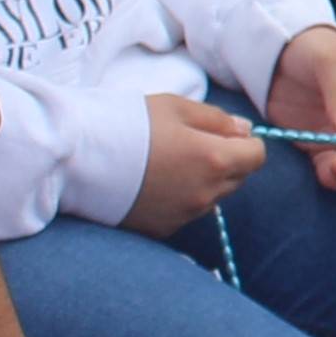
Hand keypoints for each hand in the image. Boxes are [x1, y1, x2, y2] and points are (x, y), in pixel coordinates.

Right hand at [124, 91, 264, 233]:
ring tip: (168, 162)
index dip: (245, 143)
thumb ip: (217, 119)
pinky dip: (180, 199)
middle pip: (237, 178)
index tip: (224, 134)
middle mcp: (205, 193)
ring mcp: (184, 215)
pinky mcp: (162, 229)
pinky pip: (186, 212)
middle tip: (192, 144)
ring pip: (212, 197)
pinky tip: (154, 183)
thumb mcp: (176, 107)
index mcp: (214, 159)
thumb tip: (244, 131)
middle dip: (226, 161)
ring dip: (204, 181)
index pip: (256, 156)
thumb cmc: (128, 123)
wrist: (79, 158)